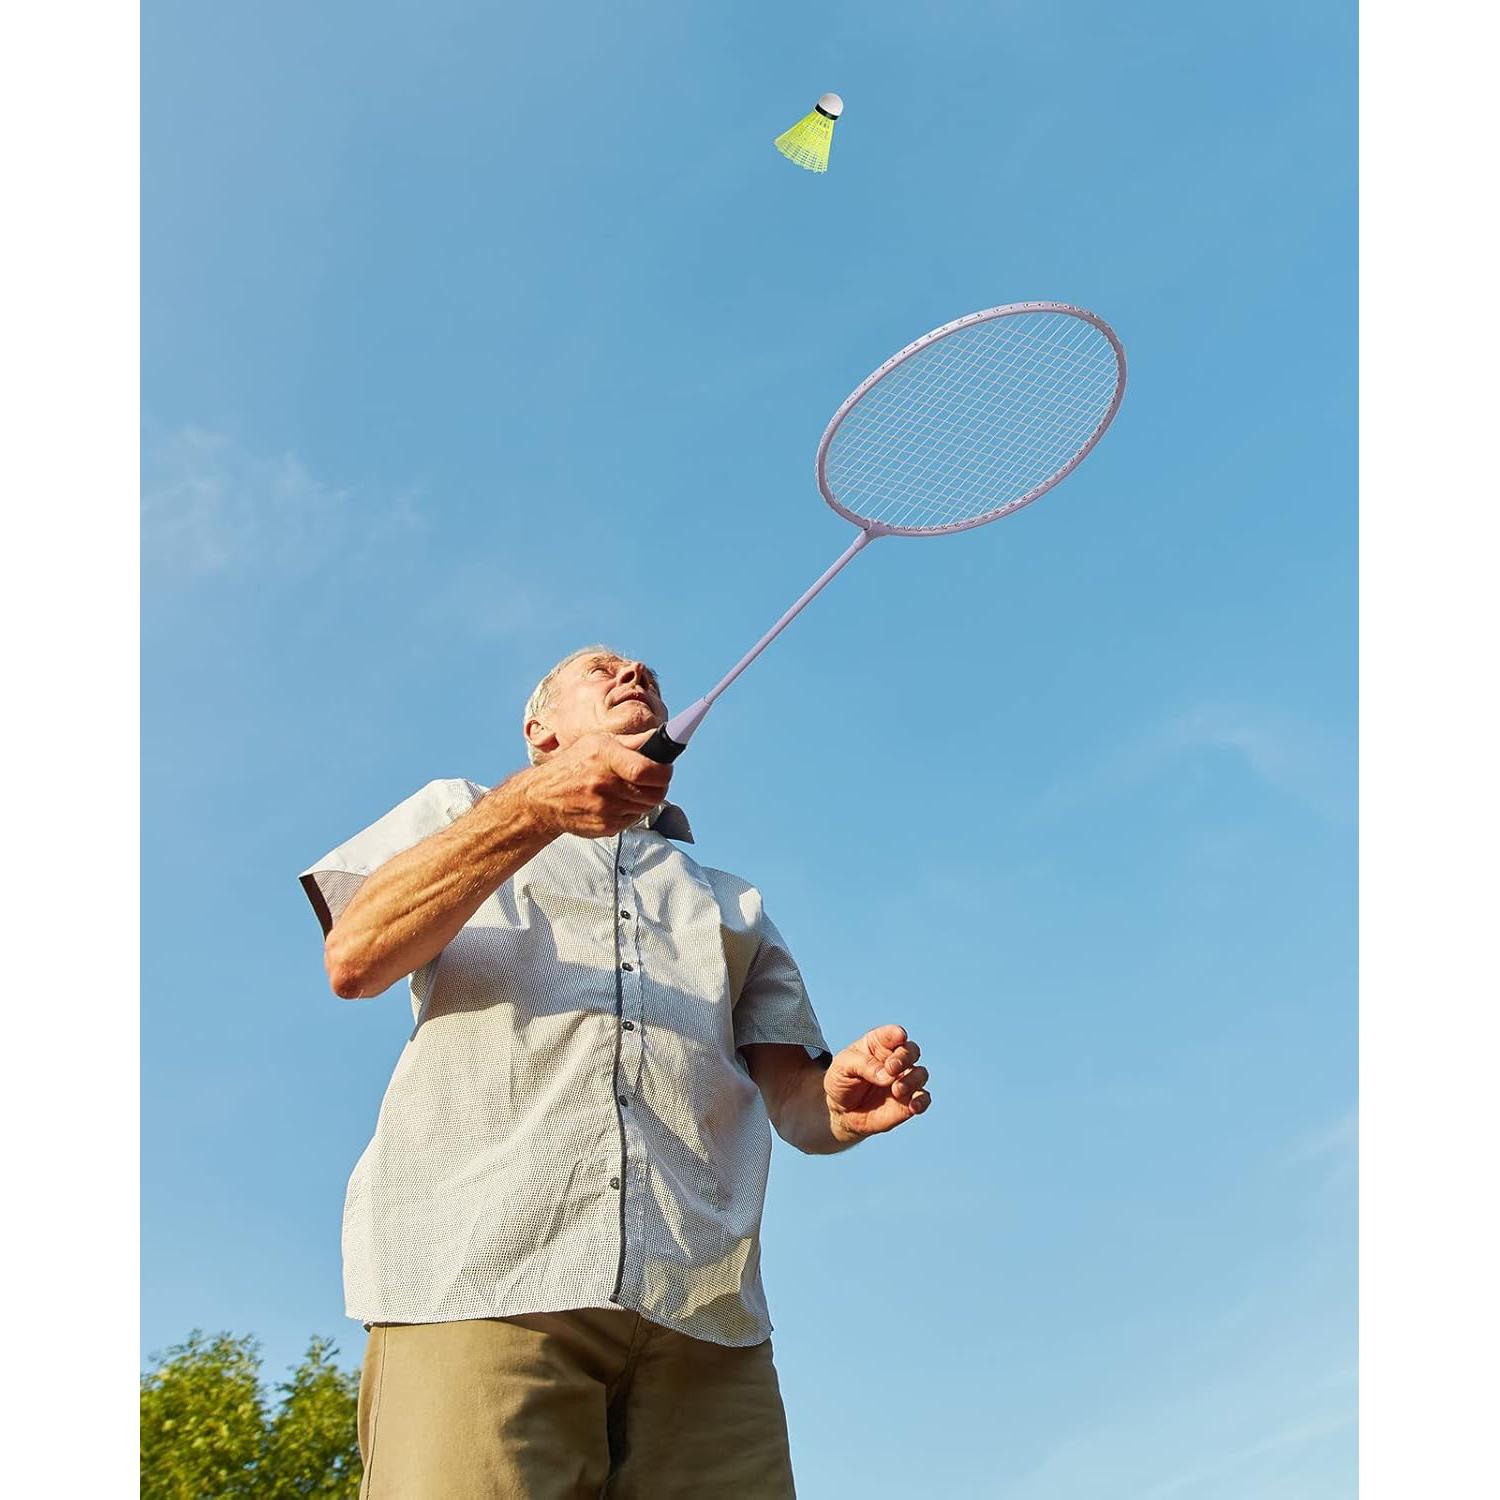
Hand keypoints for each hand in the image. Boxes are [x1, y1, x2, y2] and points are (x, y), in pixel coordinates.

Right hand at [518, 730, 672, 838]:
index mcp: (605, 757)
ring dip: (645, 799)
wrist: (543, 798)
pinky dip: (631, 811)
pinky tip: (617, 801)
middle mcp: (605, 784)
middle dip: (660, 786)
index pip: (646, 771)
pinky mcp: (605, 826)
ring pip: (646, 807)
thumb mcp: (597, 743)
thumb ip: (632, 743)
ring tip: (630, 789)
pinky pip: (633, 819)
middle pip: (654, 793)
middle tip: (654, 779)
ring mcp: (605, 809)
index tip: (666, 769)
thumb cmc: (574, 765)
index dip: (664, 772)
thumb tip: (662, 738)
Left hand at [824, 1024, 930, 1141]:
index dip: (898, 1034)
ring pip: (920, 1074)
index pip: (894, 1034)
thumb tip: (888, 1076)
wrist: (840, 1111)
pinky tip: (913, 1106)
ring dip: (912, 1080)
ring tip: (896, 1090)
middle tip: (891, 1068)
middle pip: (912, 1051)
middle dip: (905, 1057)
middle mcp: (896, 1060)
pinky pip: (923, 1099)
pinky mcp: (908, 1102)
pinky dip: (922, 1101)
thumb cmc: (842, 1080)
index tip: (899, 1037)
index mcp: (879, 1044)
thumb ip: (864, 1066)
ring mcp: (904, 1080)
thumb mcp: (843, 1066)